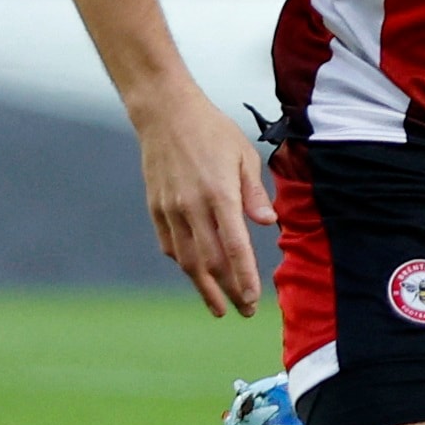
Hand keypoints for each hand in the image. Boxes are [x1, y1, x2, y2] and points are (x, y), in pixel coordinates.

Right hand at [133, 84, 274, 314]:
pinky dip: (184, 263)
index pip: (235, 247)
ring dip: (204, 287)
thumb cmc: (212, 131)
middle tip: (243, 311)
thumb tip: (268, 224)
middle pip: (210, 262)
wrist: (165, 113)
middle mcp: (192, 207)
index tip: (252, 299)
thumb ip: (255, 193)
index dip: (244, 277)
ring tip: (219, 306)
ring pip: (187, 260)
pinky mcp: (156, 207)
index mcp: (219, 194)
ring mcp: (170, 209)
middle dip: (227, 291)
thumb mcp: (244, 155)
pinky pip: (170, 245)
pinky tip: (196, 274)